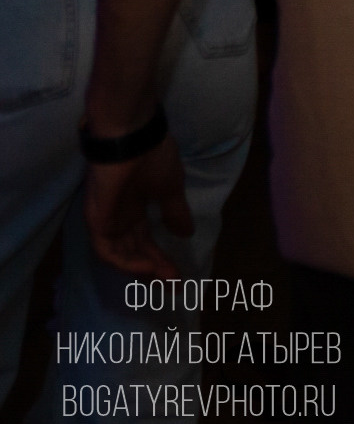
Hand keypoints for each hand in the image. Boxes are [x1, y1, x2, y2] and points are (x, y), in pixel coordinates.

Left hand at [83, 138, 190, 279]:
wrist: (132, 138)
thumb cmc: (153, 157)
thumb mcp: (171, 188)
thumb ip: (175, 212)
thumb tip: (186, 233)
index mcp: (135, 208)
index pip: (145, 240)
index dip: (162, 258)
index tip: (180, 274)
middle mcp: (119, 217)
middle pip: (134, 251)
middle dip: (154, 269)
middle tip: (174, 285)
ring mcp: (107, 220)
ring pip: (119, 254)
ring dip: (140, 269)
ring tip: (162, 278)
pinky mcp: (97, 220)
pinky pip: (107, 249)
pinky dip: (125, 261)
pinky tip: (145, 266)